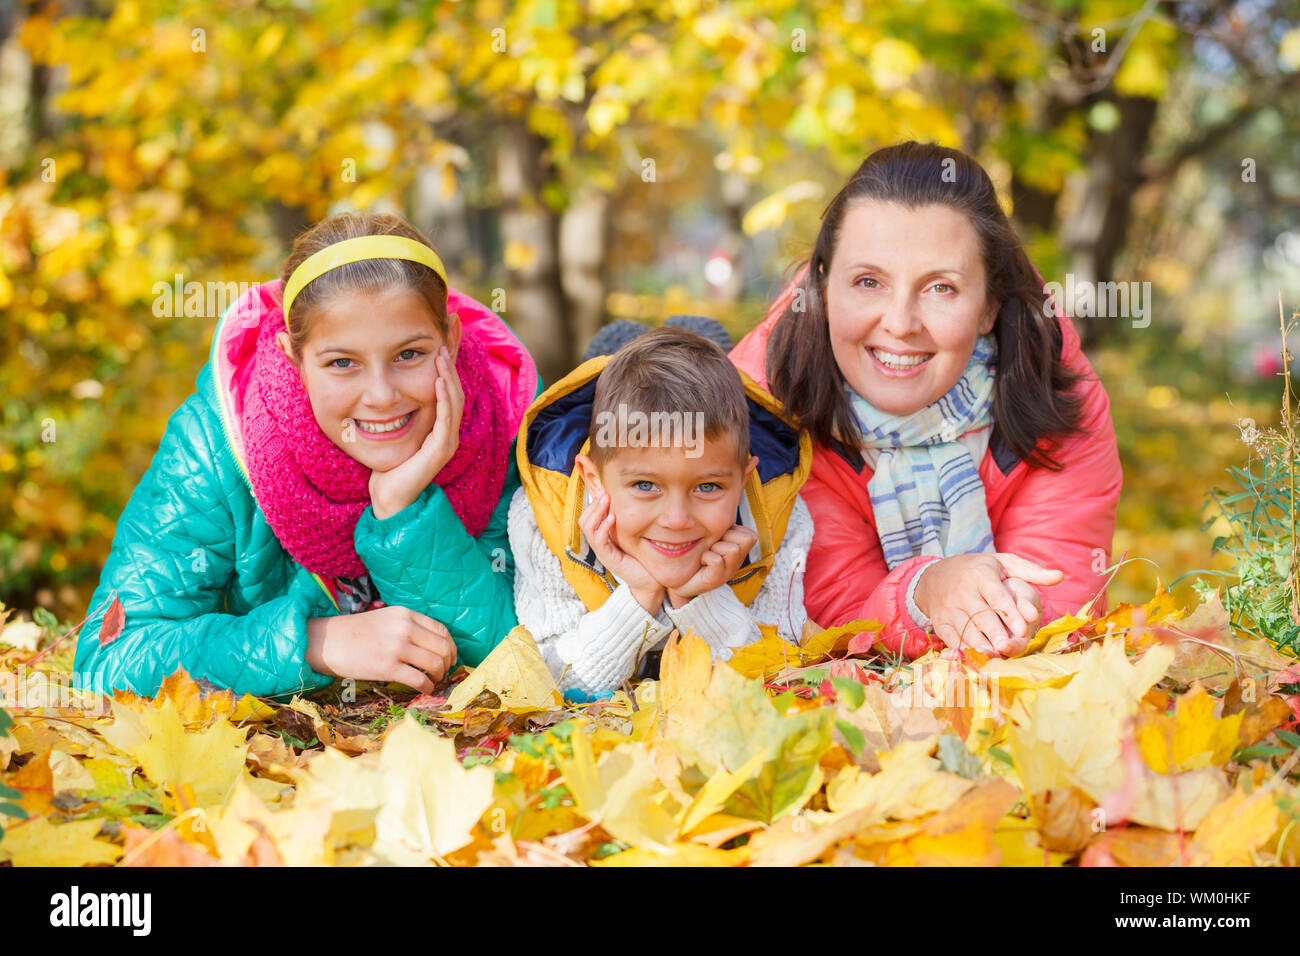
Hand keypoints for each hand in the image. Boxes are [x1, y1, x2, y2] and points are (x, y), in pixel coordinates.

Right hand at [304, 605, 455, 693]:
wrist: (325, 642)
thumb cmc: (356, 633)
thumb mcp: (386, 619)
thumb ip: (409, 627)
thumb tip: (434, 647)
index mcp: (405, 614)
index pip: (441, 630)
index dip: (451, 646)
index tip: (451, 658)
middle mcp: (404, 628)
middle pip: (442, 647)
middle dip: (448, 663)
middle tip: (443, 673)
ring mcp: (396, 647)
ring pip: (435, 663)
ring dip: (439, 676)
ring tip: (434, 681)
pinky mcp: (387, 667)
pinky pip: (419, 680)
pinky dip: (427, 687)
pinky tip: (424, 689)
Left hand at [368, 346, 463, 519]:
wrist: (390, 497)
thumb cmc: (388, 466)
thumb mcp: (390, 431)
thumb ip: (392, 412)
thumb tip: (380, 390)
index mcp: (439, 427)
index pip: (447, 389)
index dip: (446, 365)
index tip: (442, 341)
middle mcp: (447, 432)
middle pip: (455, 390)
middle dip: (450, 364)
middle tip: (445, 339)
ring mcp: (446, 441)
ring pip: (453, 401)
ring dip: (448, 376)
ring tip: (441, 354)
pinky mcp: (441, 449)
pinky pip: (446, 419)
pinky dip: (444, 398)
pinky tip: (439, 381)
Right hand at [578, 490, 662, 613]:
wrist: (650, 582)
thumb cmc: (643, 558)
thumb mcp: (635, 535)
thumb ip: (630, 521)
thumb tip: (633, 500)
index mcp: (603, 537)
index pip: (588, 517)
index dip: (593, 503)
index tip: (603, 488)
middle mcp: (600, 544)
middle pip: (584, 521)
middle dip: (593, 504)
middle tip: (603, 491)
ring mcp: (603, 552)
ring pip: (588, 529)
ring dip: (596, 512)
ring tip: (605, 499)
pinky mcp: (609, 559)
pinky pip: (600, 541)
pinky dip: (603, 527)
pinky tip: (612, 517)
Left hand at [666, 525, 757, 607]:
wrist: (678, 577)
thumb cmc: (695, 552)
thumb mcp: (711, 534)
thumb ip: (720, 524)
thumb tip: (724, 504)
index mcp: (737, 550)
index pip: (751, 535)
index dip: (734, 531)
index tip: (720, 537)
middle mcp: (736, 562)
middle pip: (747, 540)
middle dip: (727, 537)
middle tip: (713, 545)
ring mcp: (727, 572)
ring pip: (733, 550)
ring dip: (716, 547)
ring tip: (707, 552)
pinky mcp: (715, 580)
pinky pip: (717, 561)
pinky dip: (707, 557)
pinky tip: (701, 561)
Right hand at [914, 552, 1061, 657]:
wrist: (933, 577)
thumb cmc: (976, 570)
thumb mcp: (1002, 563)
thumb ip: (1031, 571)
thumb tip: (1060, 577)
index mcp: (980, 576)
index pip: (997, 597)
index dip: (1010, 614)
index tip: (1023, 629)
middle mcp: (962, 592)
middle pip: (982, 617)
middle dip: (995, 634)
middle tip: (1008, 647)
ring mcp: (949, 609)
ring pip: (967, 630)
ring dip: (981, 646)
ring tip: (996, 656)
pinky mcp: (940, 623)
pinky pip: (953, 639)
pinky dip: (965, 650)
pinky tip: (978, 659)